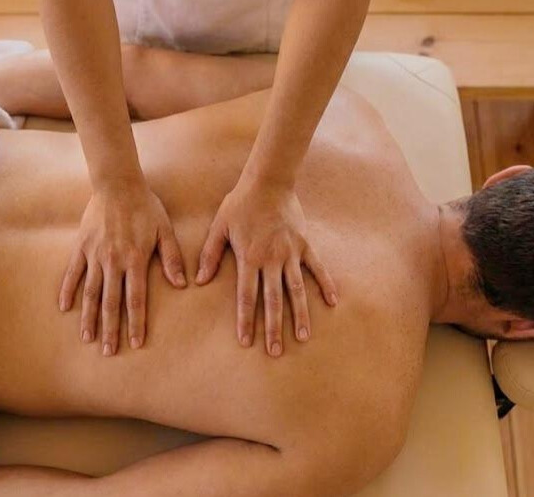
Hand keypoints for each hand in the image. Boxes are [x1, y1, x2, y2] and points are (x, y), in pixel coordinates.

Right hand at [59, 181, 186, 355]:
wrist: (118, 184)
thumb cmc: (146, 207)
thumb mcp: (165, 230)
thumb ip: (172, 258)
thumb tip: (182, 284)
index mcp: (135, 260)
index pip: (136, 300)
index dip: (136, 324)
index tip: (135, 344)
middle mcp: (113, 262)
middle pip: (111, 303)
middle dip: (110, 330)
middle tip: (108, 352)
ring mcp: (94, 255)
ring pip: (90, 293)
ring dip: (88, 317)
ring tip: (87, 338)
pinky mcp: (81, 247)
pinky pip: (72, 273)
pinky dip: (68, 291)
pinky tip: (64, 308)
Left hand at [196, 180, 337, 356]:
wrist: (268, 181)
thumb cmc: (240, 204)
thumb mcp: (220, 227)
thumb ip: (210, 255)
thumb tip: (199, 280)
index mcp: (249, 258)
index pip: (246, 296)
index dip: (246, 320)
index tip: (247, 341)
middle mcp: (271, 260)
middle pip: (273, 300)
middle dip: (273, 328)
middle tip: (275, 352)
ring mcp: (291, 253)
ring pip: (297, 290)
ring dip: (300, 315)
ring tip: (303, 337)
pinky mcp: (305, 245)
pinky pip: (317, 268)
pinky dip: (326, 284)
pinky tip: (333, 302)